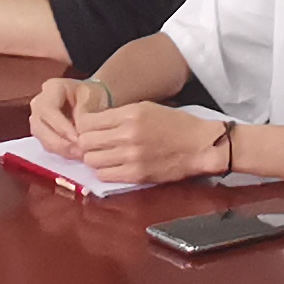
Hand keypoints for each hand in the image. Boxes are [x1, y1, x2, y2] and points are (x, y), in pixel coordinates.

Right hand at [25, 72, 92, 150]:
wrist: (93, 99)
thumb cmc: (94, 95)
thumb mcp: (92, 98)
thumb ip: (82, 114)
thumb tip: (76, 135)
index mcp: (51, 88)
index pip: (48, 109)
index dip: (60, 126)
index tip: (77, 138)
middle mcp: (39, 103)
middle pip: (40, 126)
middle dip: (60, 142)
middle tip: (78, 151)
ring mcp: (38, 119)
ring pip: (42, 138)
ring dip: (61, 149)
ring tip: (79, 154)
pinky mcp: (42, 133)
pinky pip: (48, 145)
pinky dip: (61, 152)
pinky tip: (76, 155)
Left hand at [63, 96, 227, 186]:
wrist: (200, 145)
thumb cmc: (175, 125)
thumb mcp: (146, 108)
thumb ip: (119, 115)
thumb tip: (93, 124)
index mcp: (130, 114)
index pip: (87, 122)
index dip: (83, 127)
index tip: (88, 131)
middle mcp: (128, 134)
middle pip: (85, 142)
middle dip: (86, 144)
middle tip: (94, 146)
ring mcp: (131, 156)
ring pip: (91, 160)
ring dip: (94, 159)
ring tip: (105, 157)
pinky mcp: (137, 174)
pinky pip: (105, 176)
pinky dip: (105, 172)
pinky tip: (114, 167)